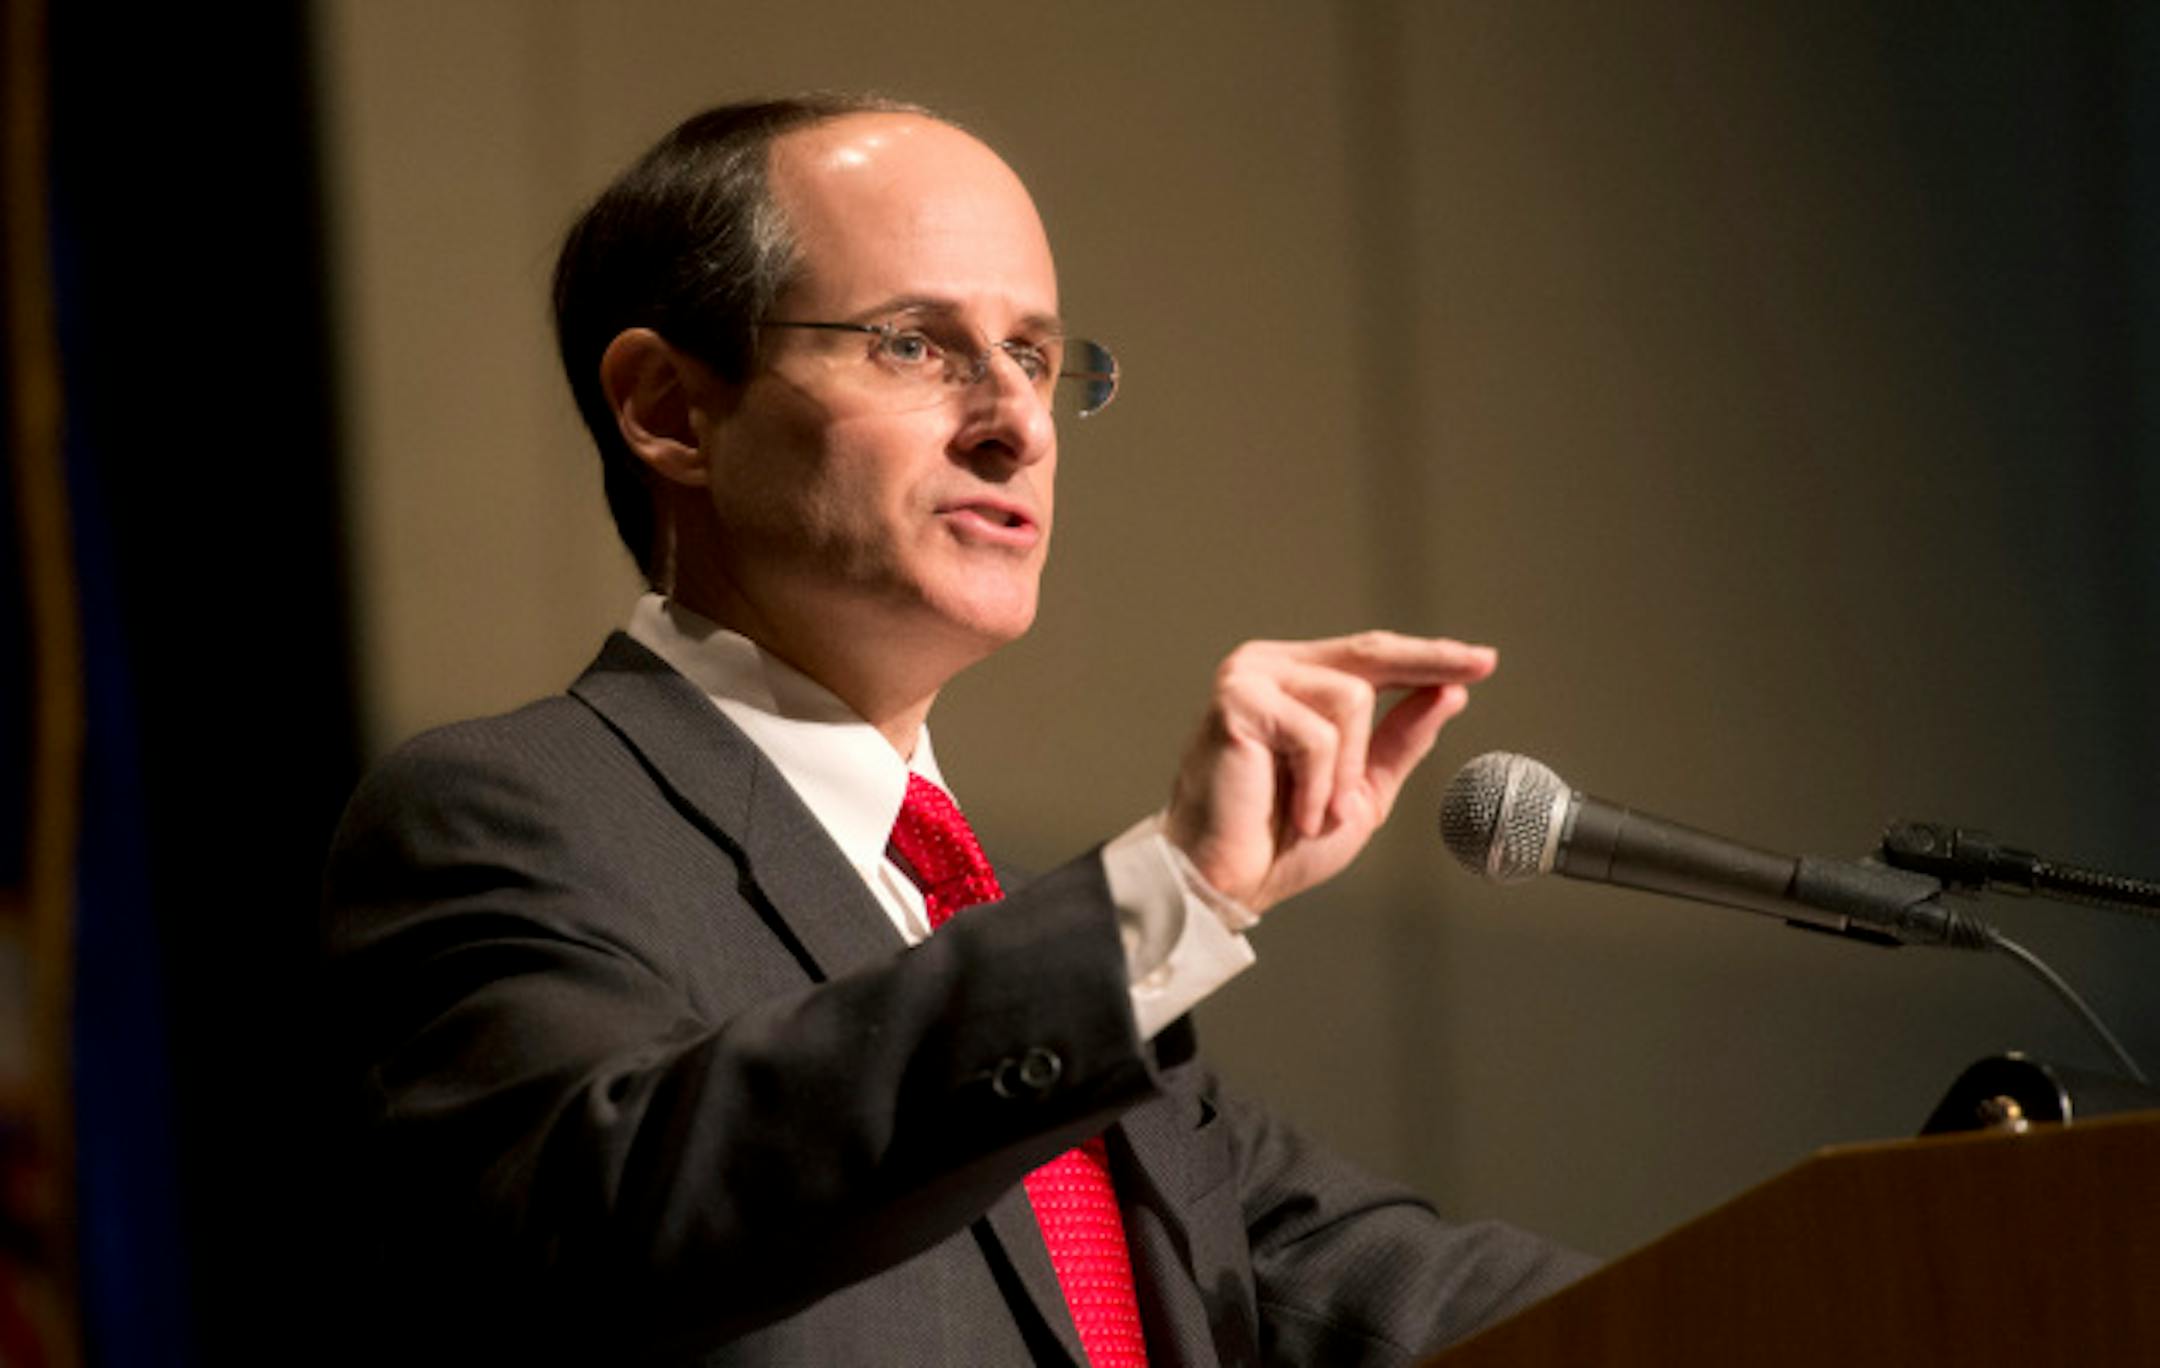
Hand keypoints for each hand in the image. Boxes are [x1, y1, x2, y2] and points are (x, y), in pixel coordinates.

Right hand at [1163, 631, 1496, 914]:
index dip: (1429, 657)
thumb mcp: (1362, 788)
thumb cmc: (1281, 841)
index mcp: (1295, 682)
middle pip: (1369, 655)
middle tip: (1479, 667)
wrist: (1227, 880)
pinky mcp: (1236, 701)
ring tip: (1315, 811)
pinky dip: (1317, 786)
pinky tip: (1296, 811)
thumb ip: (1400, 740)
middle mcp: (1270, 667)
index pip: (1372, 658)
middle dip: (1428, 663)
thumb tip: (1449, 694)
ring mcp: (1249, 678)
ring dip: (1345, 772)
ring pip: (1350, 700)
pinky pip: (1316, 735)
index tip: (1483, 660)